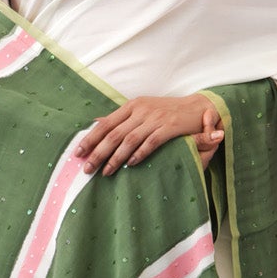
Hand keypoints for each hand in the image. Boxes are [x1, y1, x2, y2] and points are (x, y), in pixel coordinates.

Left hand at [75, 93, 225, 174]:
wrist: (198, 107)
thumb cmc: (168, 112)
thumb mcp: (142, 110)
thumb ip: (122, 118)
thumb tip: (96, 124)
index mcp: (132, 105)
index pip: (106, 123)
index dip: (90, 138)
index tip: (78, 153)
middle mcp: (141, 110)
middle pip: (113, 133)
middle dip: (98, 152)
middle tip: (87, 168)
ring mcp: (155, 118)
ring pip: (129, 139)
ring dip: (115, 157)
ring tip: (105, 172)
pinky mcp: (170, 126)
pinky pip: (150, 142)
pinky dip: (139, 154)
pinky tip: (129, 164)